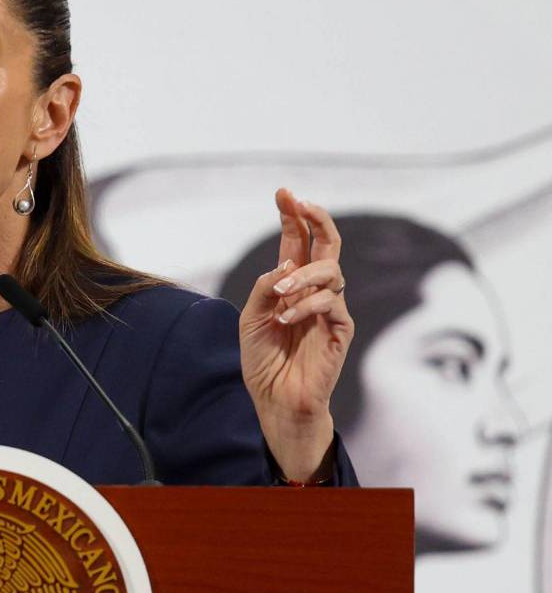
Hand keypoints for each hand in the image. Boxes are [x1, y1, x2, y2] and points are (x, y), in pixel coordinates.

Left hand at [238, 189, 353, 481]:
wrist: (276, 399)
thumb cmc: (263, 361)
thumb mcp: (251, 319)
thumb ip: (264, 288)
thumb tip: (286, 263)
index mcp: (290, 285)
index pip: (297, 243)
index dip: (292, 217)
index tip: (284, 193)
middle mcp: (313, 291)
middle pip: (326, 245)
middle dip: (316, 220)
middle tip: (301, 203)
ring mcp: (330, 309)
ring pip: (330, 271)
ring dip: (303, 276)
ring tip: (280, 295)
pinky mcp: (341, 330)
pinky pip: (331, 304)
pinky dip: (306, 307)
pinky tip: (286, 320)